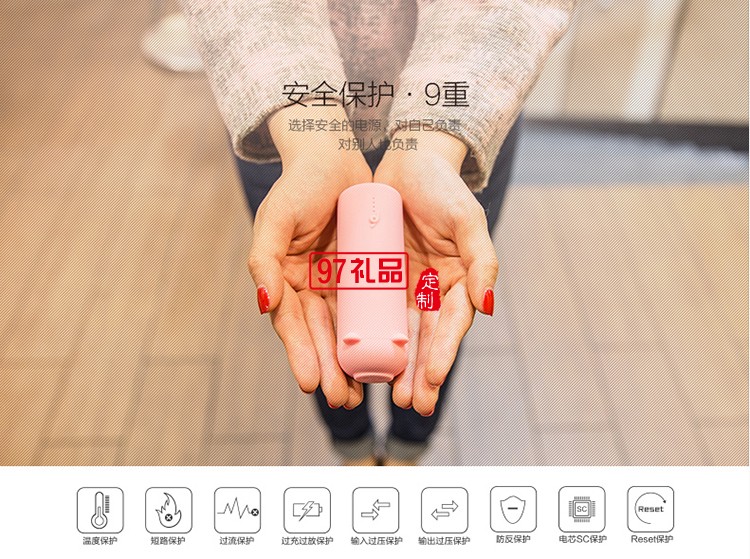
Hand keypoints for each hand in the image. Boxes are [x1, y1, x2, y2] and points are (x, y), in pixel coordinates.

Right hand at [247, 104, 371, 408]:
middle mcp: (311, 287)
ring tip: (368, 391)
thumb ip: (264, 261)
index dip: (302, 355)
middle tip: (346, 400)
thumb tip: (263, 305)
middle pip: (322, 336)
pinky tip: (392, 355)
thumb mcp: (275, 220)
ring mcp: (338, 282)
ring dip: (356, 360)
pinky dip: (379, 331)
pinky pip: (373, 307)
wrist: (333, 155)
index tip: (312, 384)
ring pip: (348, 330)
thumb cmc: (298, 186)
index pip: (293, 326)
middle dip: (332, 369)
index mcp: (285, 280)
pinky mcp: (365, 272)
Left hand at [374, 130, 497, 415]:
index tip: (431, 380)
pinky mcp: (373, 279)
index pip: (451, 326)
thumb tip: (487, 306)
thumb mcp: (467, 220)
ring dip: (388, 366)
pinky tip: (351, 360)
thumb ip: (482, 261)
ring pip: (393, 335)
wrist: (406, 161)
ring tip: (378, 393)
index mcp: (456, 283)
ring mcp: (400, 288)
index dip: (443, 353)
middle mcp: (428, 292)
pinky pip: (365, 313)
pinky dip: (361, 337)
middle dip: (416, 373)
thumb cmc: (442, 189)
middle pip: (423, 340)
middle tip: (407, 403)